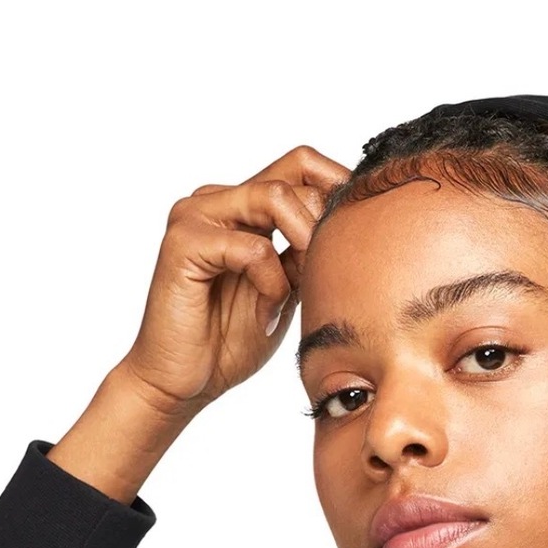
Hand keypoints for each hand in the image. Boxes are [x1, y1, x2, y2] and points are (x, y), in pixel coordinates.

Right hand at [121, 144, 350, 412]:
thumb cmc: (230, 339)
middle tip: (333, 267)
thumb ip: (307, 250)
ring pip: (273, 195)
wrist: (184, 382)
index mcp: (241, 205)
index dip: (340, 187)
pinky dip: (271, 281)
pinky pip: (251, 246)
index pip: (302, 165)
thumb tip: (351, 218)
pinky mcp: (182, 242)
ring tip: (302, 285)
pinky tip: (268, 312)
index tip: (365, 227)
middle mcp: (216, 200)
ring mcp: (195, 215)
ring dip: (303, 240)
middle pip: (293, 173)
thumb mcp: (288, 287)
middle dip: (325, 220)